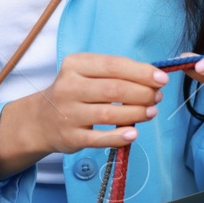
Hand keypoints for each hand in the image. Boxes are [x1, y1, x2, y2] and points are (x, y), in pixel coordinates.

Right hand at [0, 53, 165, 178]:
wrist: (41, 120)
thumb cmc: (74, 92)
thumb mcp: (86, 73)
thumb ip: (116, 73)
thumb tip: (153, 80)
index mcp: (75, 65)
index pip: (114, 66)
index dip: (142, 72)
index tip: (162, 79)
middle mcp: (69, 87)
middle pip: (114, 89)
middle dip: (143, 93)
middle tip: (157, 97)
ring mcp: (68, 114)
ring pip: (109, 114)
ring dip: (137, 114)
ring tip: (151, 112)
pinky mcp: (71, 137)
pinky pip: (100, 138)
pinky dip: (120, 136)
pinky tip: (134, 133)